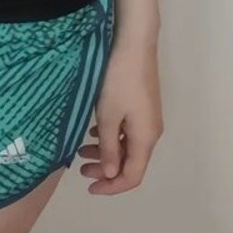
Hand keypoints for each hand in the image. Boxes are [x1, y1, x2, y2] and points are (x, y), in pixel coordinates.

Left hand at [76, 35, 162, 193]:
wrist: (134, 44)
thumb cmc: (119, 80)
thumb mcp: (108, 115)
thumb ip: (110, 147)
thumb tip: (111, 173)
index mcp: (145, 139)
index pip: (132, 176)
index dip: (112, 187)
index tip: (89, 187)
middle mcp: (151, 132)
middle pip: (131, 162)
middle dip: (106, 170)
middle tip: (81, 169)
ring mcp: (148, 118)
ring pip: (128, 146)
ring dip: (107, 152)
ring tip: (82, 149)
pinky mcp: (143, 106)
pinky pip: (128, 131)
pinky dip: (112, 137)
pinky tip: (95, 131)